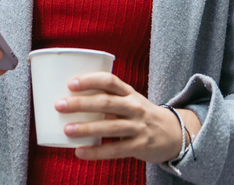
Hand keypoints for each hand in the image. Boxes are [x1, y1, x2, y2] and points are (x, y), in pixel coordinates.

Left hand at [55, 72, 201, 163]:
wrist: (174, 133)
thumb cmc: (141, 114)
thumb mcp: (130, 100)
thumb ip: (107, 97)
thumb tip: (71, 98)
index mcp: (129, 93)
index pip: (109, 81)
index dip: (90, 80)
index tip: (71, 83)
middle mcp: (134, 107)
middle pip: (106, 103)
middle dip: (81, 103)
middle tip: (59, 105)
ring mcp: (138, 127)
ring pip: (110, 127)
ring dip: (87, 128)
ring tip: (66, 130)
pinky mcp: (139, 146)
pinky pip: (115, 150)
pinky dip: (96, 152)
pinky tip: (80, 152)